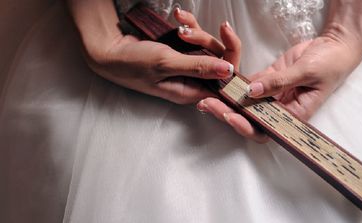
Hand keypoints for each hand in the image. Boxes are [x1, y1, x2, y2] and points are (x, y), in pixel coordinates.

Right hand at [79, 7, 239, 103]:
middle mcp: (192, 80)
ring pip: (206, 46)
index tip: (227, 36)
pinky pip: (194, 38)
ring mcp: (186, 65)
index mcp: (191, 91)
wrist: (110, 49)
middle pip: (218, 60)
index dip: (230, 60)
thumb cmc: (133, 63)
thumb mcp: (166, 64)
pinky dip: (189, 25)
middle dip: (206, 40)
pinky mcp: (180, 52)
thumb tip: (229, 71)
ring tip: (178, 24)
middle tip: (186, 33)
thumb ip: (198, 67)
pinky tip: (177, 17)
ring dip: (195, 31)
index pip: (223, 81)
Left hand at [198, 33, 361, 142]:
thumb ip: (279, 82)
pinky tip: (220, 82)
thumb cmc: (330, 63)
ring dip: (227, 101)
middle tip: (207, 105)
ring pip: (245, 104)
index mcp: (293, 115)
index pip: (266, 129)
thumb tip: (252, 92)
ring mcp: (272, 96)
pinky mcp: (267, 81)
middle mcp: (280, 109)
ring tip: (207, 95)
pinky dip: (234, 85)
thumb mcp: (306, 72)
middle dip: (227, 114)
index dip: (246, 127)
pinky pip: (248, 86)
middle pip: (250, 120)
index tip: (230, 117)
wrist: (334, 46)